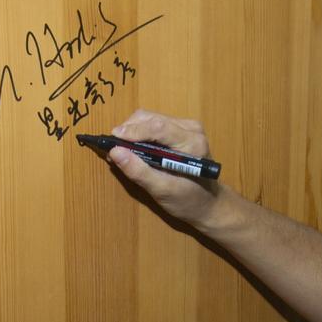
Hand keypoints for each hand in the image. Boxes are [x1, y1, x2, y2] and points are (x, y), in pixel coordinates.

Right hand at [107, 109, 220, 226]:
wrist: (209, 203)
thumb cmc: (189, 201)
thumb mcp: (163, 190)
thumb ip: (139, 171)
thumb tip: (114, 152)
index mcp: (192, 144)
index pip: (158, 127)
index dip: (132, 131)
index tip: (112, 140)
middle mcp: (191, 129)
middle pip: (151, 118)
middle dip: (128, 131)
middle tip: (113, 150)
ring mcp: (187, 127)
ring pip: (150, 118)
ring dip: (132, 132)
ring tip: (121, 151)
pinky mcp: (181, 129)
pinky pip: (154, 124)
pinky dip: (139, 133)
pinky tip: (133, 149)